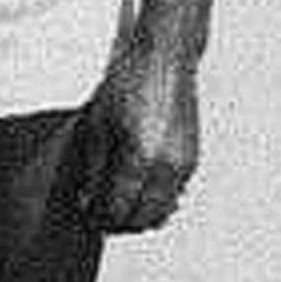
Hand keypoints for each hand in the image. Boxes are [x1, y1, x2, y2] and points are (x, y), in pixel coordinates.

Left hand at [65, 32, 200, 233]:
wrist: (165, 58)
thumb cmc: (128, 83)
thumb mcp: (98, 125)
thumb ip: (93, 170)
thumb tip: (87, 203)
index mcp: (139, 157)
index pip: (120, 209)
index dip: (101, 219)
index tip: (89, 215)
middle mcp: (167, 166)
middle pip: (144, 218)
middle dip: (121, 223)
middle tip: (100, 215)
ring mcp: (184, 164)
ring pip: (163, 212)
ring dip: (141, 215)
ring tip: (117, 204)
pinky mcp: (192, 159)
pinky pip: (174, 195)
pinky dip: (157, 200)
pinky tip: (137, 188)